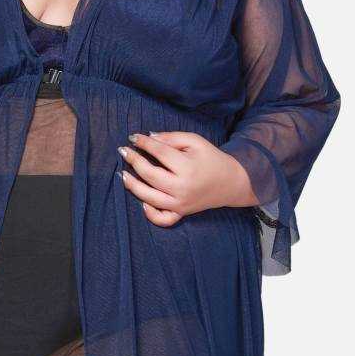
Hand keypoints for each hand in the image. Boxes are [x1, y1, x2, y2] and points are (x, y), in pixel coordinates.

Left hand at [116, 130, 256, 226]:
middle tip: (123, 151)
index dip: (143, 143)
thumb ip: (172, 138)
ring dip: (132, 186)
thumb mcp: (195, 141)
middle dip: (134, 161)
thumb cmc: (212, 159)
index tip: (133, 137)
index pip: (159, 152)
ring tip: (123, 174)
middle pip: (150, 174)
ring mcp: (180, 204)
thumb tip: (149, 137)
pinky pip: (162, 219)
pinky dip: (150, 213)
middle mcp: (182, 188)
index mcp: (187, 167)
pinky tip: (142, 201)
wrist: (231, 182)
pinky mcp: (181, 213)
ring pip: (149, 197)